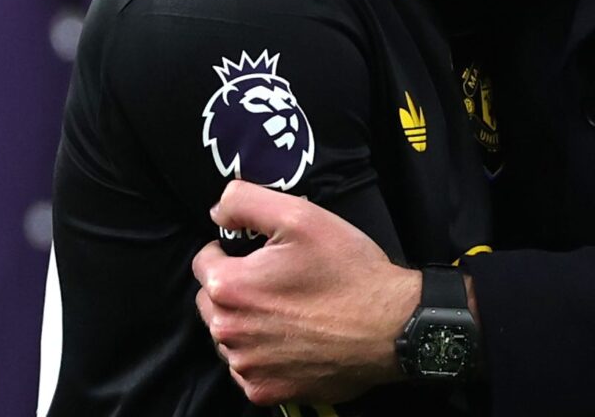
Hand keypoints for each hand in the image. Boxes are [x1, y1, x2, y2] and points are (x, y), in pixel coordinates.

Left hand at [190, 181, 421, 405]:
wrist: (391, 327)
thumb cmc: (347, 271)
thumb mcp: (300, 216)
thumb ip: (246, 202)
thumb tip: (217, 211)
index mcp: (229, 287)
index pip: (203, 262)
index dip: (230, 251)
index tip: (260, 254)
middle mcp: (229, 332)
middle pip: (210, 302)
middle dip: (235, 288)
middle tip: (277, 281)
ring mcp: (247, 367)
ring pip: (228, 337)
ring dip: (246, 323)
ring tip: (289, 311)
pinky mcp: (266, 391)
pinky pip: (249, 369)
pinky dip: (262, 355)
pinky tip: (293, 339)